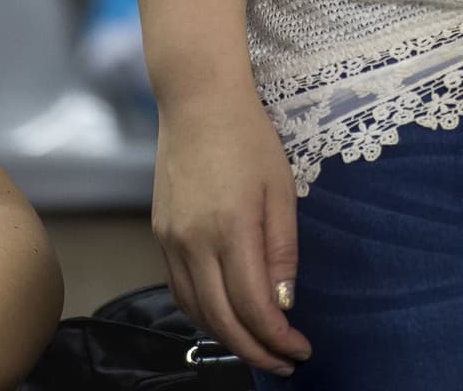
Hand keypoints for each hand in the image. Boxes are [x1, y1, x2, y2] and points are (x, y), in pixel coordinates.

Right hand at [152, 88, 311, 377]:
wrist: (199, 101)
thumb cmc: (249, 137)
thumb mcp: (281, 188)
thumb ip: (282, 250)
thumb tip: (283, 303)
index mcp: (231, 229)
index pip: (253, 307)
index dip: (277, 339)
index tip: (301, 351)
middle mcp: (194, 242)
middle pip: (222, 320)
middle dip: (255, 351)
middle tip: (284, 363)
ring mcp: (172, 240)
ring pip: (197, 311)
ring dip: (228, 337)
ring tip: (260, 345)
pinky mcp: (161, 233)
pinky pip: (179, 290)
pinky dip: (203, 313)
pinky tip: (226, 316)